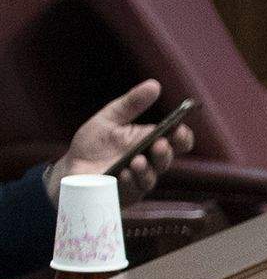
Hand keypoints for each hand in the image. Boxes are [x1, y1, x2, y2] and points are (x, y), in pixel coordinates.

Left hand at [46, 80, 188, 207]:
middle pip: (167, 159)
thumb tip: (154, 84)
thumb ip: (132, 103)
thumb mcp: (109, 118)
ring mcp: (139, 179)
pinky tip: (123, 173)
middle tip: (159, 143)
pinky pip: (133, 190)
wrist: (71, 168)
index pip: (176, 141)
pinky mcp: (126, 194)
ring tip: (137, 160)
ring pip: (152, 176)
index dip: (182, 137)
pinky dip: (130, 181)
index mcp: (150, 142)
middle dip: (165, 152)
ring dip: (147, 169)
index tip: (179, 129)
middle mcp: (149, 162)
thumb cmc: (94, 144)